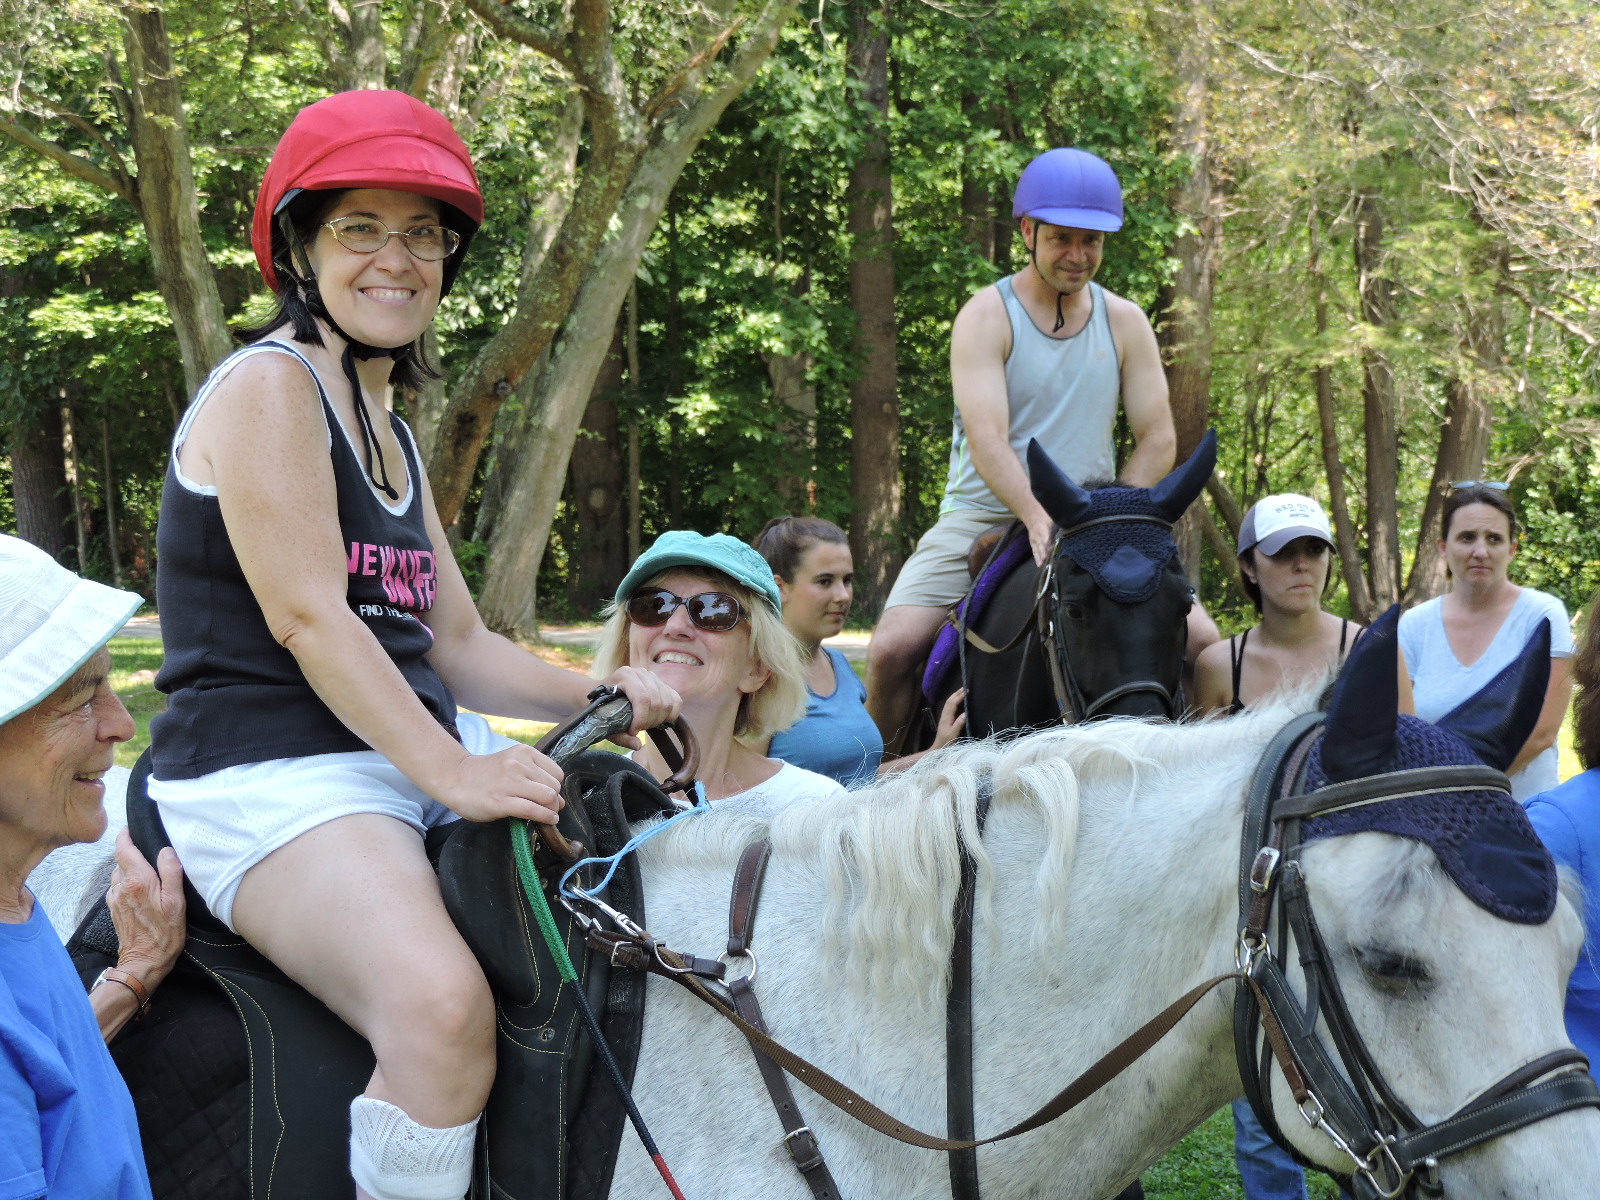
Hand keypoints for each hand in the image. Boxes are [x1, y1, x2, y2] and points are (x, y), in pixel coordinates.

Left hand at [106, 828, 185, 991]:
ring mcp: (115, 899)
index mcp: (137, 881)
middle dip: (132, 853)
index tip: (131, 827)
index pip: (124, 849)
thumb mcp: (176, 902)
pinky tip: (141, 890)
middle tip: (149, 850)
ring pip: (119, 874)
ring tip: (148, 871)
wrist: (143, 963)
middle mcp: (121, 887)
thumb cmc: (164, 933)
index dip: (125, 835)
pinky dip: (128, 883)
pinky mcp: (114, 910)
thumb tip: (165, 850)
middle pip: (121, 860)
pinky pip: (119, 888)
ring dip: (130, 869)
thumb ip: (170, 873)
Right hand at [436, 744, 565, 824]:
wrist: (455, 778)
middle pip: (554, 786)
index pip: (556, 773)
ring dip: (551, 810)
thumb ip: (535, 778)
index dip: (555, 787)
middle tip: (546, 808)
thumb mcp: (512, 765)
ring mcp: (509, 782)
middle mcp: (518, 764)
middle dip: (554, 801)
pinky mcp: (500, 801)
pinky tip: (547, 821)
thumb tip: (561, 802)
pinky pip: (533, 810)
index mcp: (523, 753)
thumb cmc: (486, 775)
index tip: (547, 795)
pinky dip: (545, 818)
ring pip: (548, 797)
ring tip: (546, 815)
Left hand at [598, 666, 681, 749]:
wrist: (601, 693)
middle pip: (657, 702)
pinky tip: (660, 720)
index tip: (633, 731)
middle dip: (649, 721)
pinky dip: (672, 713)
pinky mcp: (662, 684)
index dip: (641, 718)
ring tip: (646, 724)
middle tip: (638, 729)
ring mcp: (653, 677)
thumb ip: (620, 736)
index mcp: (625, 676)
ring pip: (667, 702)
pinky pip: (676, 700)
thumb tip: (637, 745)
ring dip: (659, 719)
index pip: (642, 698)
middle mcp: (641, 673)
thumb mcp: (605, 722)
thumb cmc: (601, 707)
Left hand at [931, 688, 966, 749]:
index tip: (967, 691)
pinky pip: (949, 707)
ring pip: (948, 703)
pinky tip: (957, 701)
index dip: (959, 697)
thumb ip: (959, 724)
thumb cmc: (947, 743)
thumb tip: (965, 713)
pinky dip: (953, 701)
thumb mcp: (954, 734)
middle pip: (949, 701)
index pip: (953, 704)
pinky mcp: (945, 720)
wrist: (938, 749)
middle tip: (965, 687)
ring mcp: (944, 717)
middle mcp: (944, 715)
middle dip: (956, 693)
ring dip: (954, 696)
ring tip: (962, 691)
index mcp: (946, 718)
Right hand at [1026, 515, 1055, 567]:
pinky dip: (1036, 558)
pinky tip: (1039, 565)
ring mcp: (1034, 539)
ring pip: (1036, 549)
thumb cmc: (1045, 516)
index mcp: (1043, 527)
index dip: (1047, 541)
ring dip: (1039, 557)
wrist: (1032, 515)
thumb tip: (1071, 529)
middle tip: (1045, 558)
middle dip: (1042, 551)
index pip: (1045, 535)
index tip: (1049, 548)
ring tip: (1041, 565)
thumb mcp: (1052, 517)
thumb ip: (1060, 523)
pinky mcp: (1033, 543)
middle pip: (1040, 544)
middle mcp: (1038, 534)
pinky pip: (1034, 551)